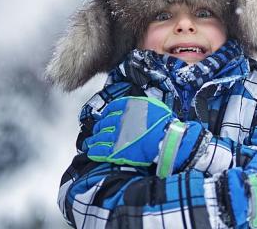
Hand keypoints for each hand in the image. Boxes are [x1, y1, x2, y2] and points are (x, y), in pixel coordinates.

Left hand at [85, 96, 204, 174]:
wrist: (166, 140)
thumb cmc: (164, 123)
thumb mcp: (154, 105)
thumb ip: (141, 104)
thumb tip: (136, 105)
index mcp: (128, 107)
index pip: (111, 108)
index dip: (107, 114)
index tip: (105, 117)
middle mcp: (119, 120)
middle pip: (103, 123)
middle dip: (99, 127)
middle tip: (98, 131)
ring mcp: (116, 135)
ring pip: (99, 137)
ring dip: (94, 140)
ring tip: (90, 143)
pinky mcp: (115, 151)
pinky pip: (100, 151)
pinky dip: (94, 151)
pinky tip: (92, 152)